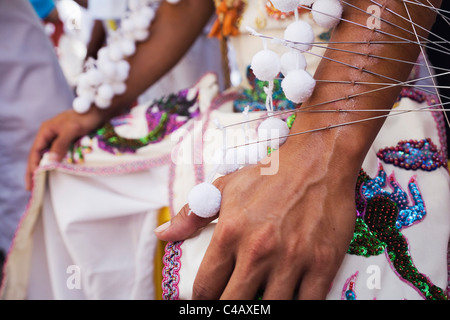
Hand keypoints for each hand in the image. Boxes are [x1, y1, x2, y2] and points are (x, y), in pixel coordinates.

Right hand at [25, 108, 104, 189]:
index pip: (35, 151)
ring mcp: (58, 138)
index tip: (32, 180)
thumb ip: (61, 144)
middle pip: (39, 155)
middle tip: (32, 188)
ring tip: (41, 184)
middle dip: (34, 170)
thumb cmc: (85, 118)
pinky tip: (55, 174)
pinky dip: (56, 164)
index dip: (32, 166)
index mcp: (46, 130)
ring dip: (45, 168)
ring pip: (48, 156)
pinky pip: (58, 155)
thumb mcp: (72, 130)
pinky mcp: (68, 141)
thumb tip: (50, 161)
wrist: (99, 111)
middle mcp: (50, 134)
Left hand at [156, 137, 356, 299]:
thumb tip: (163, 235)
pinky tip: (288, 297)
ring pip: (270, 310)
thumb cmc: (269, 174)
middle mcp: (257, 250)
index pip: (205, 287)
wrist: (318, 160)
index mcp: (229, 232)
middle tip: (232, 299)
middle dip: (227, 308)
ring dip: (262, 309)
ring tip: (259, 298)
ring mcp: (292, 259)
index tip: (208, 299)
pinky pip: (308, 304)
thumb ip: (191, 215)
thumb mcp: (225, 187)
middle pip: (233, 305)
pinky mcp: (323, 263)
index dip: (203, 300)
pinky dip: (297, 304)